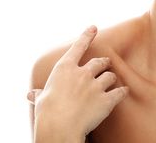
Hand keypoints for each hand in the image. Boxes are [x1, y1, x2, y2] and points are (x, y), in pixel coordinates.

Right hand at [28, 26, 128, 141]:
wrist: (59, 127)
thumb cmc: (46, 113)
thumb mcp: (41, 100)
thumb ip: (39, 94)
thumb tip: (31, 95)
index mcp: (65, 69)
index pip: (78, 47)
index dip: (86, 36)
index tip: (93, 27)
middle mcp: (82, 73)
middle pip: (99, 62)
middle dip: (103, 62)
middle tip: (106, 63)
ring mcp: (96, 85)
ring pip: (110, 76)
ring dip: (111, 77)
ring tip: (111, 80)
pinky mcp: (106, 99)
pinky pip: (119, 92)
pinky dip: (122, 92)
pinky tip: (124, 91)